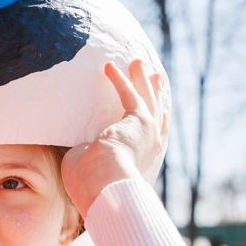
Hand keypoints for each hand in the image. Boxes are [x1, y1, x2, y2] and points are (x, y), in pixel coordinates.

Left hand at [60, 59, 166, 216]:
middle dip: (154, 93)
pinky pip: (129, 93)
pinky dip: (120, 79)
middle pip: (155, 113)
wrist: (105, 182)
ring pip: (146, 99)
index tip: (161, 111)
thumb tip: (84, 148)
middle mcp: (150, 147)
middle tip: (156, 76)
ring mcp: (148, 132)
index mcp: (141, 161)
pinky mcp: (138, 119)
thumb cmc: (92, 183)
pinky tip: (109, 66)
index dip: (158, 122)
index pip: (154, 138)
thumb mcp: (91, 166)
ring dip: (142, 79)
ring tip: (137, 62)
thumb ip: (90, 154)